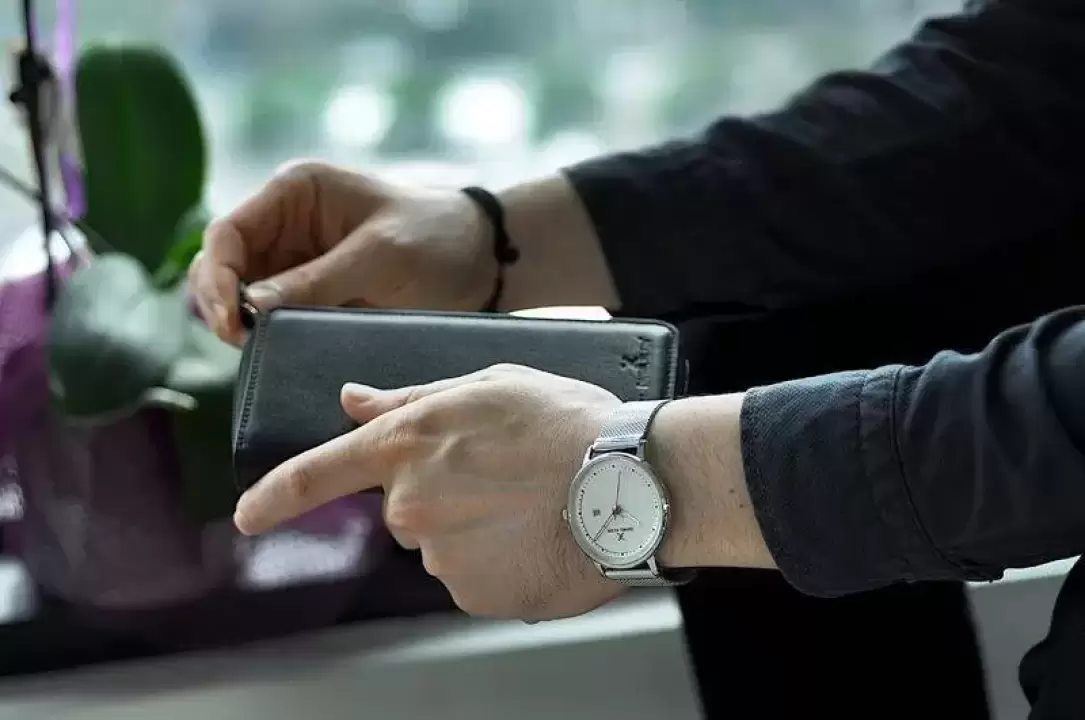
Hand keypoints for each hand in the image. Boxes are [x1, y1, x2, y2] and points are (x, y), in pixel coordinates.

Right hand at [188, 162, 496, 345]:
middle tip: (241, 344)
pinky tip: (276, 351)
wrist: (481, 261)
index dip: (216, 278)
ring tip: (258, 350)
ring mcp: (297, 260)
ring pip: (243, 297)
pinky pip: (274, 316)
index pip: (227, 234)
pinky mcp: (313, 293)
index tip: (230, 321)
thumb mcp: (379, 256)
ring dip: (242, 324)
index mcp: (295, 192)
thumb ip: (316, 281)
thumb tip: (252, 308)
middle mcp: (286, 224)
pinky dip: (268, 334)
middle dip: (222, 305)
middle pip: (225, 268)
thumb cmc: (436, 238)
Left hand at [233, 364, 625, 620]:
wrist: (632, 484)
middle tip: (505, 477)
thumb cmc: (570, 423)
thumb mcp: (489, 385)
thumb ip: (410, 399)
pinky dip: (498, 562)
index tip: (247, 515)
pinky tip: (537, 535)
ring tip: (532, 504)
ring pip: (443, 545)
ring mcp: (441, 556)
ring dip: (475, 530)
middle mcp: (412, 504)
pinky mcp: (474, 595)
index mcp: (410, 444)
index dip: (276, 495)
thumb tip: (352, 400)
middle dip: (442, 495)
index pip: (318, 473)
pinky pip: (473, 578)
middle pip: (405, 509)